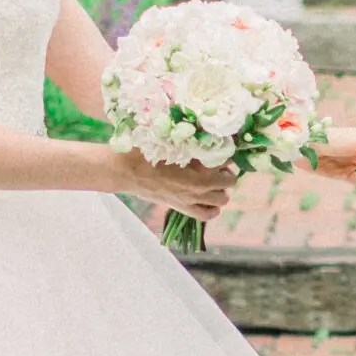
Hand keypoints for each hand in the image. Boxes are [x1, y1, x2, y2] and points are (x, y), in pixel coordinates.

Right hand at [115, 150, 237, 223]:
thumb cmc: (148, 150)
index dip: (226, 153)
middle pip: (229, 181)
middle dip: (226, 172)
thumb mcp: (174, 141)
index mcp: (199, 165)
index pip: (227, 159)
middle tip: (218, 166)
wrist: (126, 170)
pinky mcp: (182, 208)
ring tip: (213, 182)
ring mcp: (192, 198)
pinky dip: (211, 208)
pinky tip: (206, 199)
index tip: (221, 148)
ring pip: (222, 200)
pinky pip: (206, 215)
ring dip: (221, 190)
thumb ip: (194, 143)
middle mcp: (200, 184)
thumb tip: (210, 140)